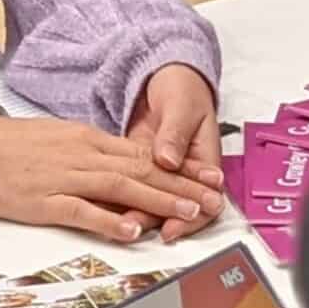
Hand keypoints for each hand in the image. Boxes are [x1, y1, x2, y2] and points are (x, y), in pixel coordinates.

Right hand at [0, 112, 223, 245]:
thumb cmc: (15, 147)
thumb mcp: (63, 140)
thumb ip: (95, 153)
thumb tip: (126, 166)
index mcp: (89, 140)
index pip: (144, 154)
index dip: (179, 168)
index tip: (206, 179)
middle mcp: (85, 155)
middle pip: (141, 170)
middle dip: (181, 185)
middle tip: (211, 200)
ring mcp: (65, 177)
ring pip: (120, 187)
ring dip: (157, 200)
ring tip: (186, 212)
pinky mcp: (44, 200)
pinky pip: (81, 210)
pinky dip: (107, 220)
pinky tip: (130, 230)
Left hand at [126, 64, 224, 238]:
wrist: (164, 78)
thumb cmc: (182, 89)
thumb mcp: (182, 106)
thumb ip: (175, 133)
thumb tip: (169, 161)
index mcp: (204, 158)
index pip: (203, 198)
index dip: (189, 217)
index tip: (171, 227)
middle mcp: (184, 171)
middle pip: (176, 205)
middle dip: (157, 220)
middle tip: (136, 229)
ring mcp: (161, 171)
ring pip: (152, 200)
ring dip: (138, 213)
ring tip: (119, 225)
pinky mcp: (138, 166)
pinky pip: (132, 186)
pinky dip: (121, 197)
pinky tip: (104, 207)